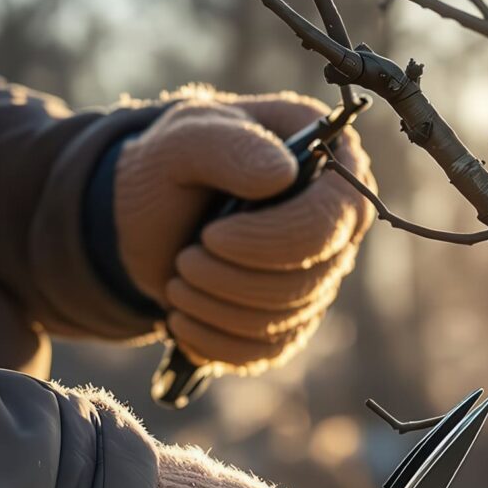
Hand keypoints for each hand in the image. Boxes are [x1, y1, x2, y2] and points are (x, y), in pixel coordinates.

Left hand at [114, 87, 373, 373]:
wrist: (149, 213)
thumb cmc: (174, 162)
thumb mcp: (186, 138)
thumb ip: (230, 146)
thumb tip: (282, 174)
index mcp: (330, 161)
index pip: (331, 218)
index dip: (273, 240)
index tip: (210, 237)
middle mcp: (338, 221)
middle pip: (312, 277)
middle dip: (235, 279)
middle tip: (183, 260)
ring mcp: (319, 273)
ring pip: (288, 317)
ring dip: (218, 308)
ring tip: (175, 282)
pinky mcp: (293, 317)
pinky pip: (269, 349)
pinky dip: (216, 340)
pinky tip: (182, 320)